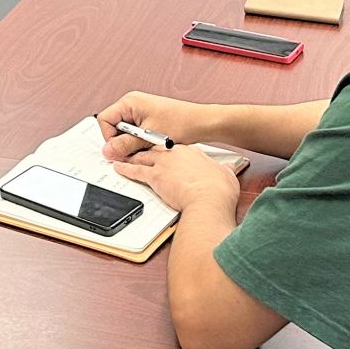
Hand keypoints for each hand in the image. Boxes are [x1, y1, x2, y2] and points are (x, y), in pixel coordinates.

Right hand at [97, 91, 216, 161]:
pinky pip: (135, 133)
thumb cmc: (180, 123)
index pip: (104, 120)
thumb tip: (107, 151)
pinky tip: (153, 144)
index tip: (120, 150)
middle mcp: (133, 104)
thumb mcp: (148, 138)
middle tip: (137, 149)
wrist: (201, 123)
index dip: (109, 137)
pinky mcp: (147, 119)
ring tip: (149, 145)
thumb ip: (125, 145)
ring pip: (125, 132)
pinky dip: (141, 142)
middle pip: (113, 126)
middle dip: (123, 141)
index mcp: (129, 102)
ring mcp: (140, 111)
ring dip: (133, 143)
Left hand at [115, 146, 240, 214]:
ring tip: (123, 155)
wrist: (209, 199)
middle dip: (146, 149)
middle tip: (137, 148)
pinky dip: (125, 169)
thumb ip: (226, 170)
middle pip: (156, 148)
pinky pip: (135, 171)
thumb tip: (231, 169)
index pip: (175, 149)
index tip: (166, 154)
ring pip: (143, 157)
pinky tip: (118, 167)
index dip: (169, 151)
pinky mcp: (155, 177)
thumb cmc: (218, 191)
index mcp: (192, 152)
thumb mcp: (227, 175)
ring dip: (132, 156)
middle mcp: (175, 154)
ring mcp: (164, 164)